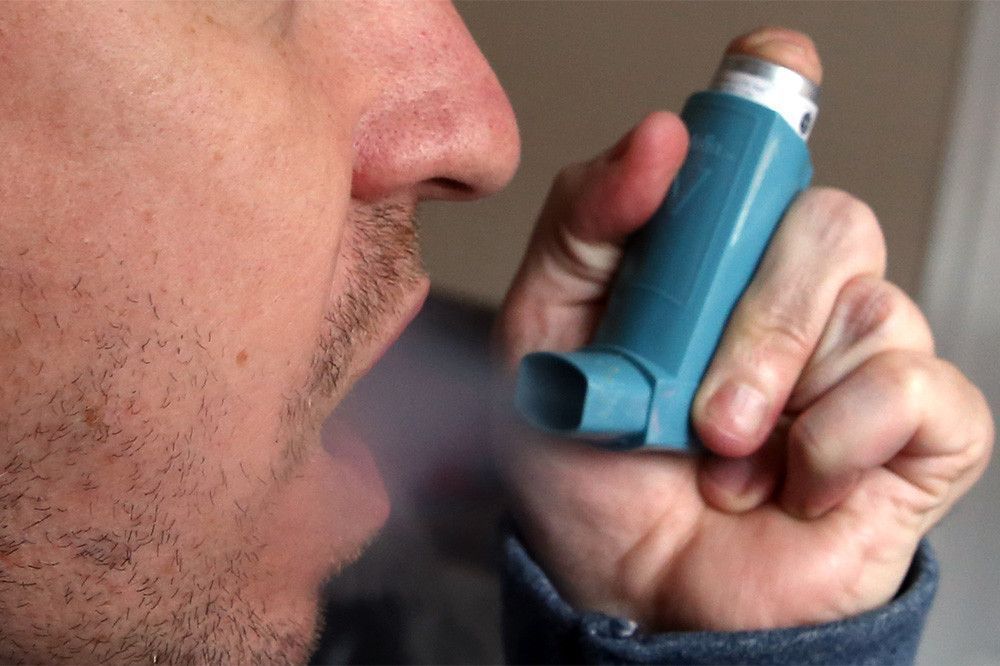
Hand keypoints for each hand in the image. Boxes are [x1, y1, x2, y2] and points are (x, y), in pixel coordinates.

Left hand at [494, 37, 992, 629]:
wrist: (639, 598)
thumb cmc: (591, 477)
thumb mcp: (543, 345)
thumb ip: (580, 234)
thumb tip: (656, 141)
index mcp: (709, 265)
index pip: (763, 154)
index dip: (771, 105)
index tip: (770, 68)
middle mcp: (792, 297)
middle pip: (825, 221)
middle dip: (754, 311)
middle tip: (695, 393)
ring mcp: (859, 358)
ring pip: (869, 302)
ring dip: (774, 387)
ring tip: (720, 453)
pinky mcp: (915, 429)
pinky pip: (914, 388)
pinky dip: (835, 439)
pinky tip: (790, 481)